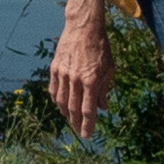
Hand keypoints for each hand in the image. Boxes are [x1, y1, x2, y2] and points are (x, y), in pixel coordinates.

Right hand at [48, 17, 112, 139]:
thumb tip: (102, 107)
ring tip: (70, 120)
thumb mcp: (109, 69)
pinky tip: (60, 105)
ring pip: (61, 101)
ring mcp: (63, 74)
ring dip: (66, 114)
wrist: (84, 27)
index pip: (88, 110)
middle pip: (73, 109)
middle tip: (78, 132)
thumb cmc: (100, 47)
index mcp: (91, 81)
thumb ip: (104, 89)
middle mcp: (76, 79)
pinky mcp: (55, 67)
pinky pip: (53, 89)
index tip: (87, 135)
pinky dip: (56, 100)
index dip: (87, 125)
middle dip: (76, 123)